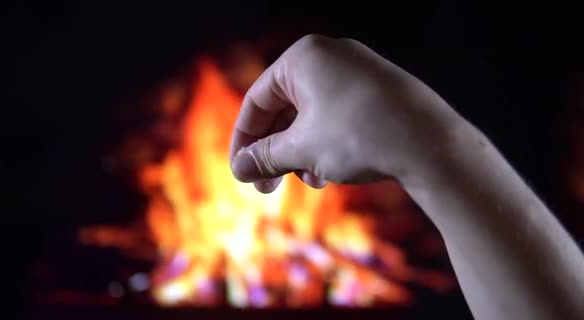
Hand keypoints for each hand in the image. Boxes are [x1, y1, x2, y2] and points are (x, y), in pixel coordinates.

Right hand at [229, 34, 463, 192]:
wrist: (431, 143)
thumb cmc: (360, 135)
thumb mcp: (302, 149)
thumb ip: (264, 156)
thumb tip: (240, 168)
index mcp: (303, 58)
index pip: (257, 100)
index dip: (244, 141)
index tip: (240, 172)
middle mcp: (329, 57)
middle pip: (284, 109)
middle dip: (274, 152)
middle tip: (265, 187)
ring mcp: (356, 72)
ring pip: (311, 116)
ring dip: (300, 153)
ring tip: (307, 181)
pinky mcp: (376, 91)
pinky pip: (337, 117)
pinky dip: (325, 144)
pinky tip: (329, 173)